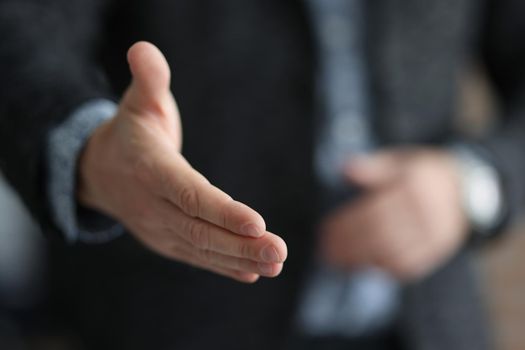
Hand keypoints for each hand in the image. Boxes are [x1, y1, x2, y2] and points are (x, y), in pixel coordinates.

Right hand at [77, 42, 286, 282]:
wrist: (100, 172)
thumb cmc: (130, 133)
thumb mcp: (139, 102)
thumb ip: (148, 80)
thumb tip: (143, 48)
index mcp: (150, 170)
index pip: (189, 194)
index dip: (222, 211)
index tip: (258, 223)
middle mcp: (154, 206)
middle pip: (201, 230)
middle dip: (242, 244)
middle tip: (281, 252)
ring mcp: (159, 229)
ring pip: (202, 249)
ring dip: (241, 258)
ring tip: (277, 263)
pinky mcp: (166, 242)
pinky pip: (197, 257)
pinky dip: (224, 266)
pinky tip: (253, 272)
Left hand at [320, 148, 467, 280]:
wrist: (465, 189)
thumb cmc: (421, 174)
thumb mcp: (399, 161)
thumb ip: (373, 166)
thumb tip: (344, 169)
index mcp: (413, 187)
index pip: (374, 211)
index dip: (347, 224)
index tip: (325, 230)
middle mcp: (426, 212)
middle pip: (381, 234)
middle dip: (349, 245)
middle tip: (326, 251)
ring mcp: (434, 234)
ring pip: (393, 253)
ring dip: (362, 260)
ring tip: (338, 261)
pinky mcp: (438, 250)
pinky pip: (409, 266)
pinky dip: (384, 269)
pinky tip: (364, 266)